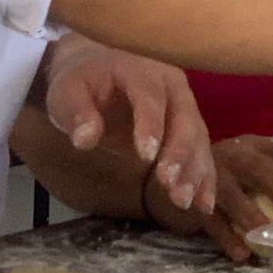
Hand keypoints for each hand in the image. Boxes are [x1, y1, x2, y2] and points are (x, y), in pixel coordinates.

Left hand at [45, 34, 214, 214]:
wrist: (97, 67)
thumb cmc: (82, 80)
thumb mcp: (68, 91)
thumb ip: (76, 111)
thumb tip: (85, 139)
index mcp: (141, 69)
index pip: (150, 95)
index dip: (151, 124)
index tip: (146, 156)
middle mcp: (171, 85)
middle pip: (184, 117)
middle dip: (179, 152)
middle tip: (168, 183)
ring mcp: (184, 104)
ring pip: (198, 135)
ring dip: (194, 169)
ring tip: (182, 200)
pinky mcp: (188, 125)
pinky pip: (201, 149)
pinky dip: (204, 176)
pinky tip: (203, 204)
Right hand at [149, 135, 272, 263]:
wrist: (170, 178)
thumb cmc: (229, 175)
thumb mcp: (255, 169)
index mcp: (257, 145)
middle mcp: (235, 154)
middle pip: (260, 166)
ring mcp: (211, 175)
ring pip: (231, 193)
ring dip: (252, 214)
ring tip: (268, 235)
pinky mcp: (191, 199)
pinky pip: (210, 219)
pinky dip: (226, 237)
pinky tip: (242, 254)